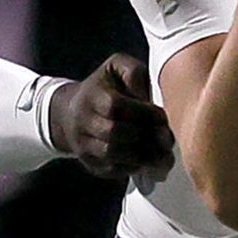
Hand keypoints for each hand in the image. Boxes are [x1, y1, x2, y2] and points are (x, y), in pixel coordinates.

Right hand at [48, 54, 176, 181]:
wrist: (70, 113)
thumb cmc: (105, 87)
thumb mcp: (117, 67)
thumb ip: (134, 73)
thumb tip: (147, 97)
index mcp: (91, 95)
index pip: (115, 106)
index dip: (142, 113)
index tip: (162, 117)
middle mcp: (82, 121)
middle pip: (112, 133)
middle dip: (144, 137)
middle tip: (167, 139)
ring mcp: (83, 145)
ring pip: (111, 155)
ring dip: (141, 157)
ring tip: (163, 155)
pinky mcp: (89, 163)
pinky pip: (111, 170)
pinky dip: (132, 168)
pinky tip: (148, 163)